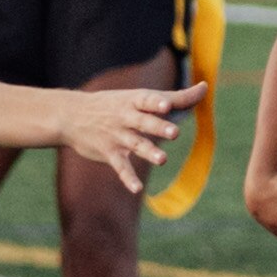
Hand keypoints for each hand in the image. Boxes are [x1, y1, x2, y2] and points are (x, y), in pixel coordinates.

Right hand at [59, 81, 201, 192]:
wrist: (71, 115)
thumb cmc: (114, 104)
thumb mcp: (139, 97)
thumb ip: (175, 97)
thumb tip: (205, 87)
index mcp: (134, 101)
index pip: (148, 100)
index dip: (157, 103)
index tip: (167, 105)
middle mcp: (126, 117)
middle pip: (144, 122)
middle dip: (158, 127)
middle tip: (174, 133)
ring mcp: (117, 136)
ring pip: (135, 144)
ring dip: (148, 152)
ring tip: (162, 160)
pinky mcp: (110, 153)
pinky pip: (120, 167)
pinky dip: (128, 178)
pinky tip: (137, 189)